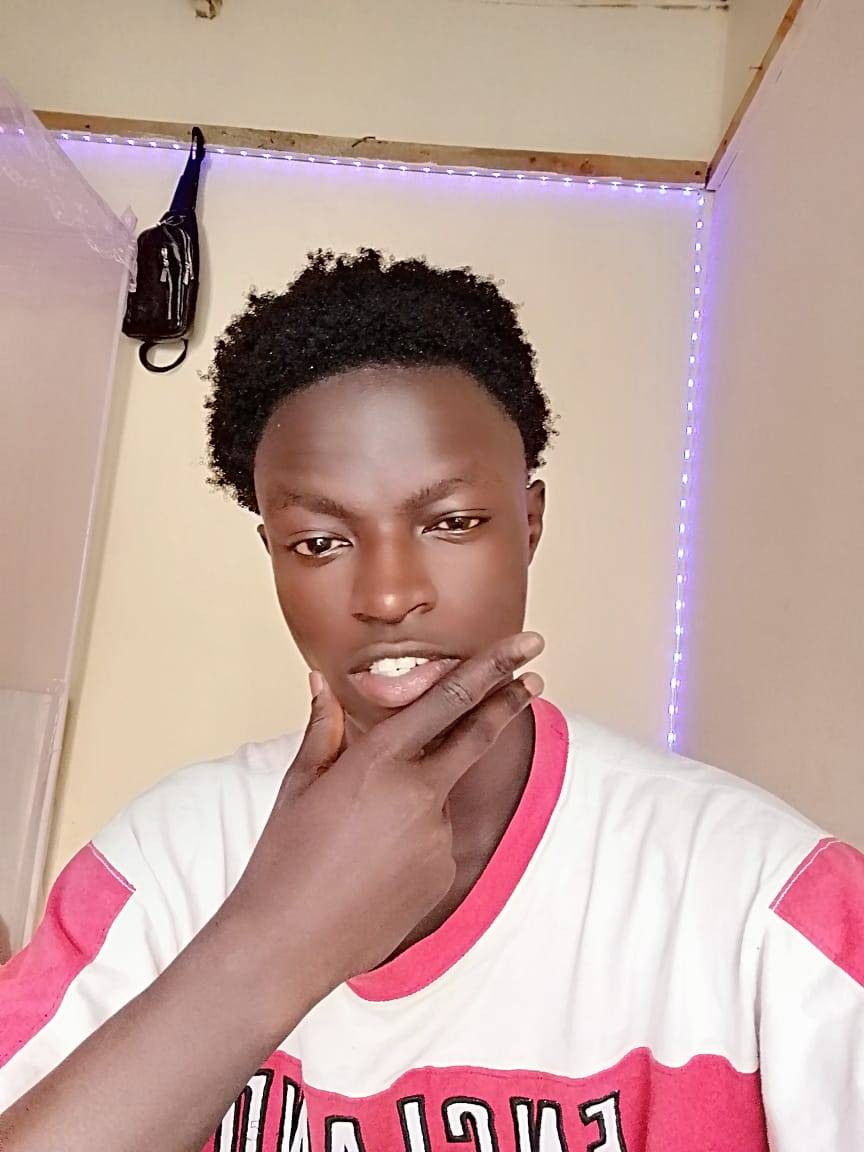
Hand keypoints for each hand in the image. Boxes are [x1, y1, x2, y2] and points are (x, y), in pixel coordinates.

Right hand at [227, 632, 543, 1014]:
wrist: (287, 945)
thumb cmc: (282, 861)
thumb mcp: (298, 786)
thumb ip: (323, 729)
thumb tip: (320, 682)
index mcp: (378, 760)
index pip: (449, 700)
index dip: (492, 669)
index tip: (524, 649)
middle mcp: (418, 794)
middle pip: (478, 737)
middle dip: (509, 704)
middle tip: (535, 682)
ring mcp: (438, 837)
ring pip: (439, 799)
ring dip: (417, 801)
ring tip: (358, 842)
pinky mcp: (444, 874)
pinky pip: (436, 842)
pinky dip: (412, 842)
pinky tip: (370, 869)